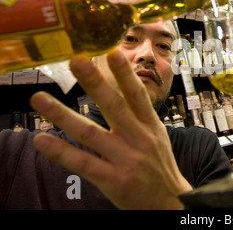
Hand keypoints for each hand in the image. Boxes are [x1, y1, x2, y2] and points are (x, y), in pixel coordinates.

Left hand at [30, 49, 192, 208]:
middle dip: (95, 83)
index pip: (138, 95)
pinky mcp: (114, 180)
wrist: (169, 202)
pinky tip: (42, 140)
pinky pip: (83, 163)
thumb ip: (140, 115)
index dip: (126, 74)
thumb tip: (123, 89)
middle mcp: (139, 139)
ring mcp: (126, 159)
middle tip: (76, 62)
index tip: (112, 53)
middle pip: (115, 107)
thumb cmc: (160, 166)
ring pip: (90, 133)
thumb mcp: (157, 136)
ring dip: (63, 115)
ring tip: (40, 99)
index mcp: (151, 125)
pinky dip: (61, 152)